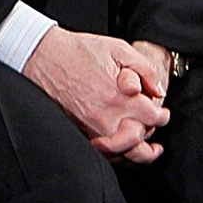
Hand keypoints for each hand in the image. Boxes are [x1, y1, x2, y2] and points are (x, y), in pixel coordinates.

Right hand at [23, 26, 169, 163]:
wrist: (40, 54)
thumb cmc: (77, 50)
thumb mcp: (118, 48)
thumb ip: (145, 69)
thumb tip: (159, 91)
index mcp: (119, 97)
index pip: (153, 118)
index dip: (162, 116)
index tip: (162, 113)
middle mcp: (105, 116)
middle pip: (140, 141)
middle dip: (151, 134)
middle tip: (153, 126)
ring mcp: (89, 126)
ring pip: (121, 152)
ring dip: (136, 152)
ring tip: (147, 150)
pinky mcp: (76, 129)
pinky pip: (100, 151)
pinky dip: (114, 154)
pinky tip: (120, 149)